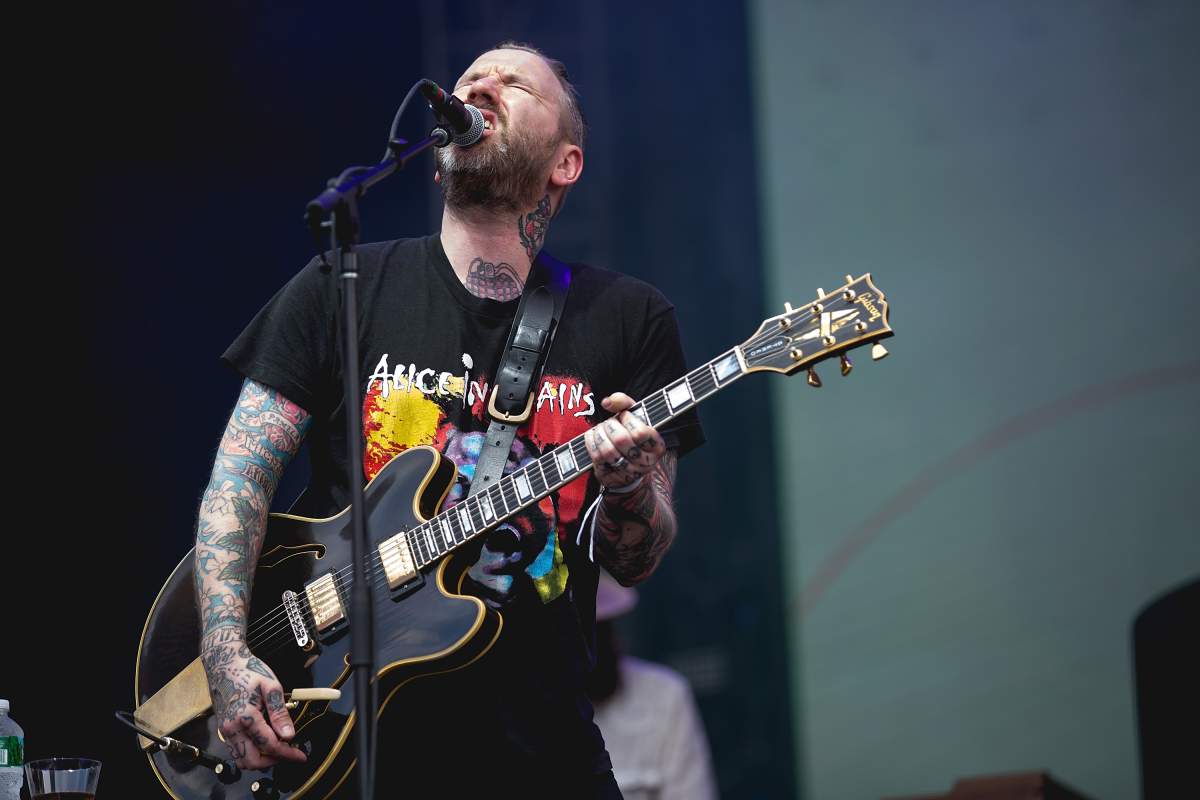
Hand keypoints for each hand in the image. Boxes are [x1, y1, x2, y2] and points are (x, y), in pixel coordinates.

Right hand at [200, 637, 307, 769]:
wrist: (224, 665)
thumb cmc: (249, 672)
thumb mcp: (271, 686)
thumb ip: (280, 713)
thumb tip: (289, 735)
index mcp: (245, 717)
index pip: (269, 745)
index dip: (288, 753)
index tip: (300, 756)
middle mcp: (232, 728)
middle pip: (253, 761)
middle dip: (274, 761)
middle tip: (290, 753)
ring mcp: (225, 731)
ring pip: (242, 760)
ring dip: (261, 760)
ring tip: (278, 749)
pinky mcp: (223, 730)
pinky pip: (236, 752)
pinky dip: (250, 754)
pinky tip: (264, 743)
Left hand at [584, 392, 665, 490]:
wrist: (630, 463)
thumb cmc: (633, 435)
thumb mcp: (635, 416)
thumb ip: (624, 402)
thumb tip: (607, 402)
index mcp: (657, 447)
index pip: (640, 432)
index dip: (628, 420)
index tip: (624, 415)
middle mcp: (646, 463)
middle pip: (622, 440)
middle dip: (610, 426)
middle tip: (609, 422)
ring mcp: (629, 473)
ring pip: (607, 451)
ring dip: (599, 435)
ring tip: (600, 429)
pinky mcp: (612, 478)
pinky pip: (597, 459)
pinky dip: (591, 444)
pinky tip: (593, 437)